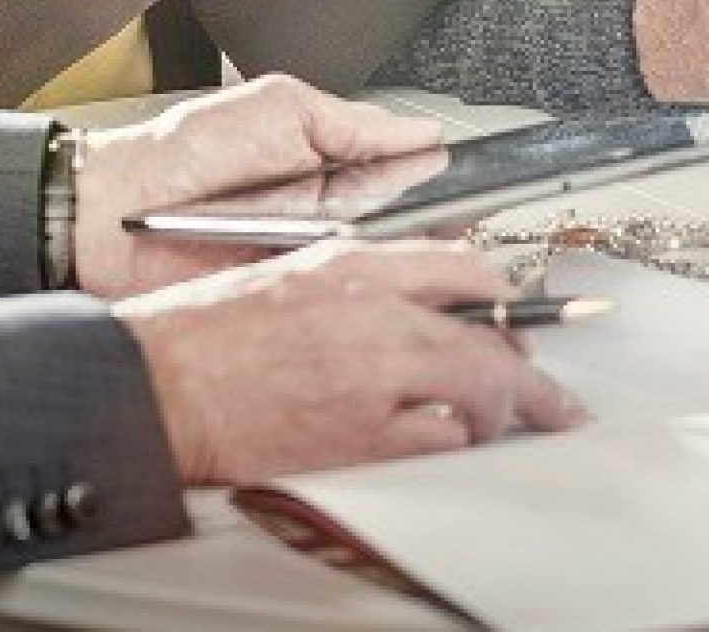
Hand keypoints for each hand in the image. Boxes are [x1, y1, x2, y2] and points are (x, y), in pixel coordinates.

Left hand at [69, 74, 449, 297]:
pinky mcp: (283, 296)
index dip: (443, 181)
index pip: (406, 175)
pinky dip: (346, 286)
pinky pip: (329, 295)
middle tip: (455, 217)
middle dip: (429, 223)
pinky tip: (357, 271)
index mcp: (330, 165)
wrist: (113, 213)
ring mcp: (306, 258)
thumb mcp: (276, 108)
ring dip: (391, 256)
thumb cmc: (183, 152)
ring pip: (373, 265)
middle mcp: (326, 214)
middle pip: (402, 226)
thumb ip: (351, 122)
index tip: (474, 182)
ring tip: (407, 240)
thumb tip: (423, 130)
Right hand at [117, 239, 587, 482]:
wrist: (155, 383)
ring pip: (480, 389)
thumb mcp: (294, 272)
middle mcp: (372, 310)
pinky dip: (449, 445)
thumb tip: (428, 304)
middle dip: (533, 374)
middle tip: (553, 402)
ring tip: (489, 427)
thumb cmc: (206, 333)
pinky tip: (438, 445)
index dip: (509, 299)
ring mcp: (370, 374)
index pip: (465, 266)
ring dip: (494, 415)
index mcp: (354, 262)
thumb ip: (364, 280)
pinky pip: (440, 442)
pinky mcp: (357, 435)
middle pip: (492, 333)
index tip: (528, 322)